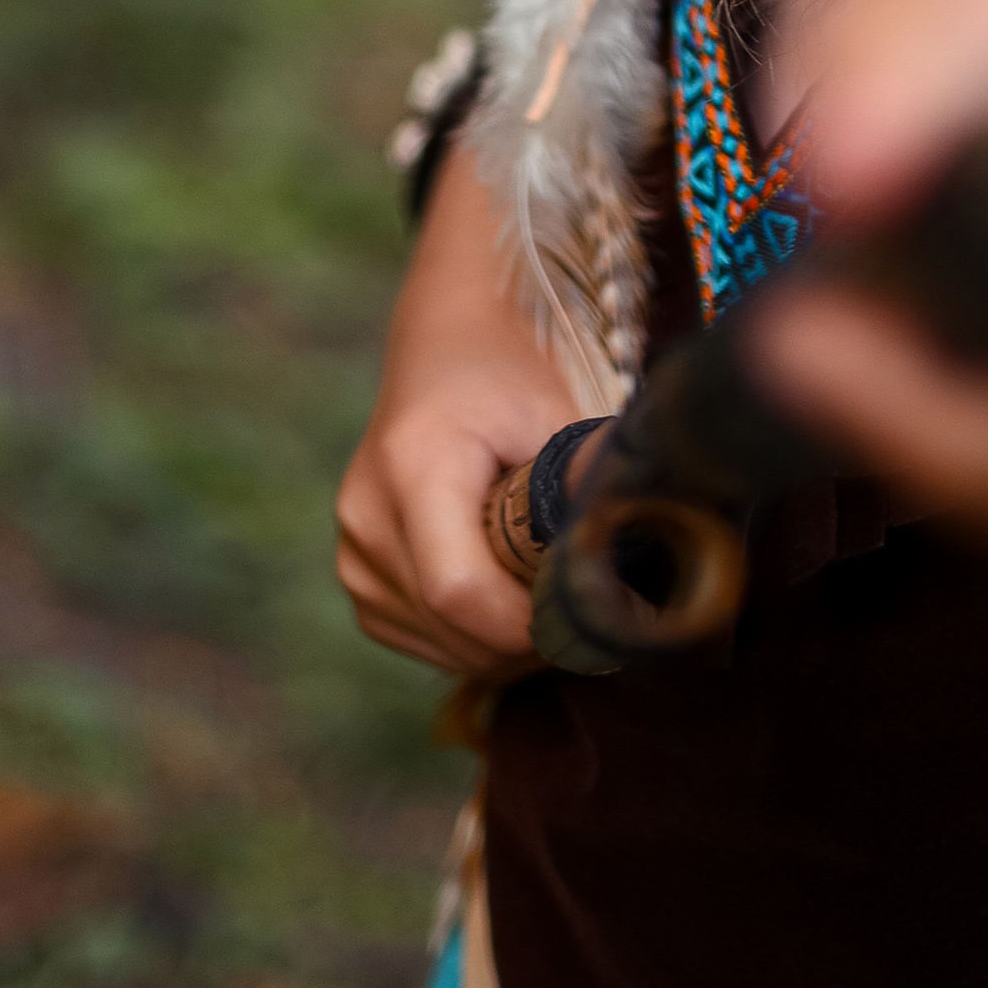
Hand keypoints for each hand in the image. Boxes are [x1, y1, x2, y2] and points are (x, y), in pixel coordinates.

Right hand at [336, 142, 596, 671]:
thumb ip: (584, 493)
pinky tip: (504, 600)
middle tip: (584, 617)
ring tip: (547, 601)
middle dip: (523, 639)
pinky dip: (464, 635)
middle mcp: (368, 513)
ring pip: (433, 642)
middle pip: (450, 625)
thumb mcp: (557, 418)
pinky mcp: (355, 570)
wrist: (447, 343)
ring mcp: (353, 547)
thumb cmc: (511, 372)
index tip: (584, 619)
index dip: (526, 625)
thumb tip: (634, 564)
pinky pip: (414, 634)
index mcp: (416, 467)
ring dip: (497, 643)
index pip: (460, 590)